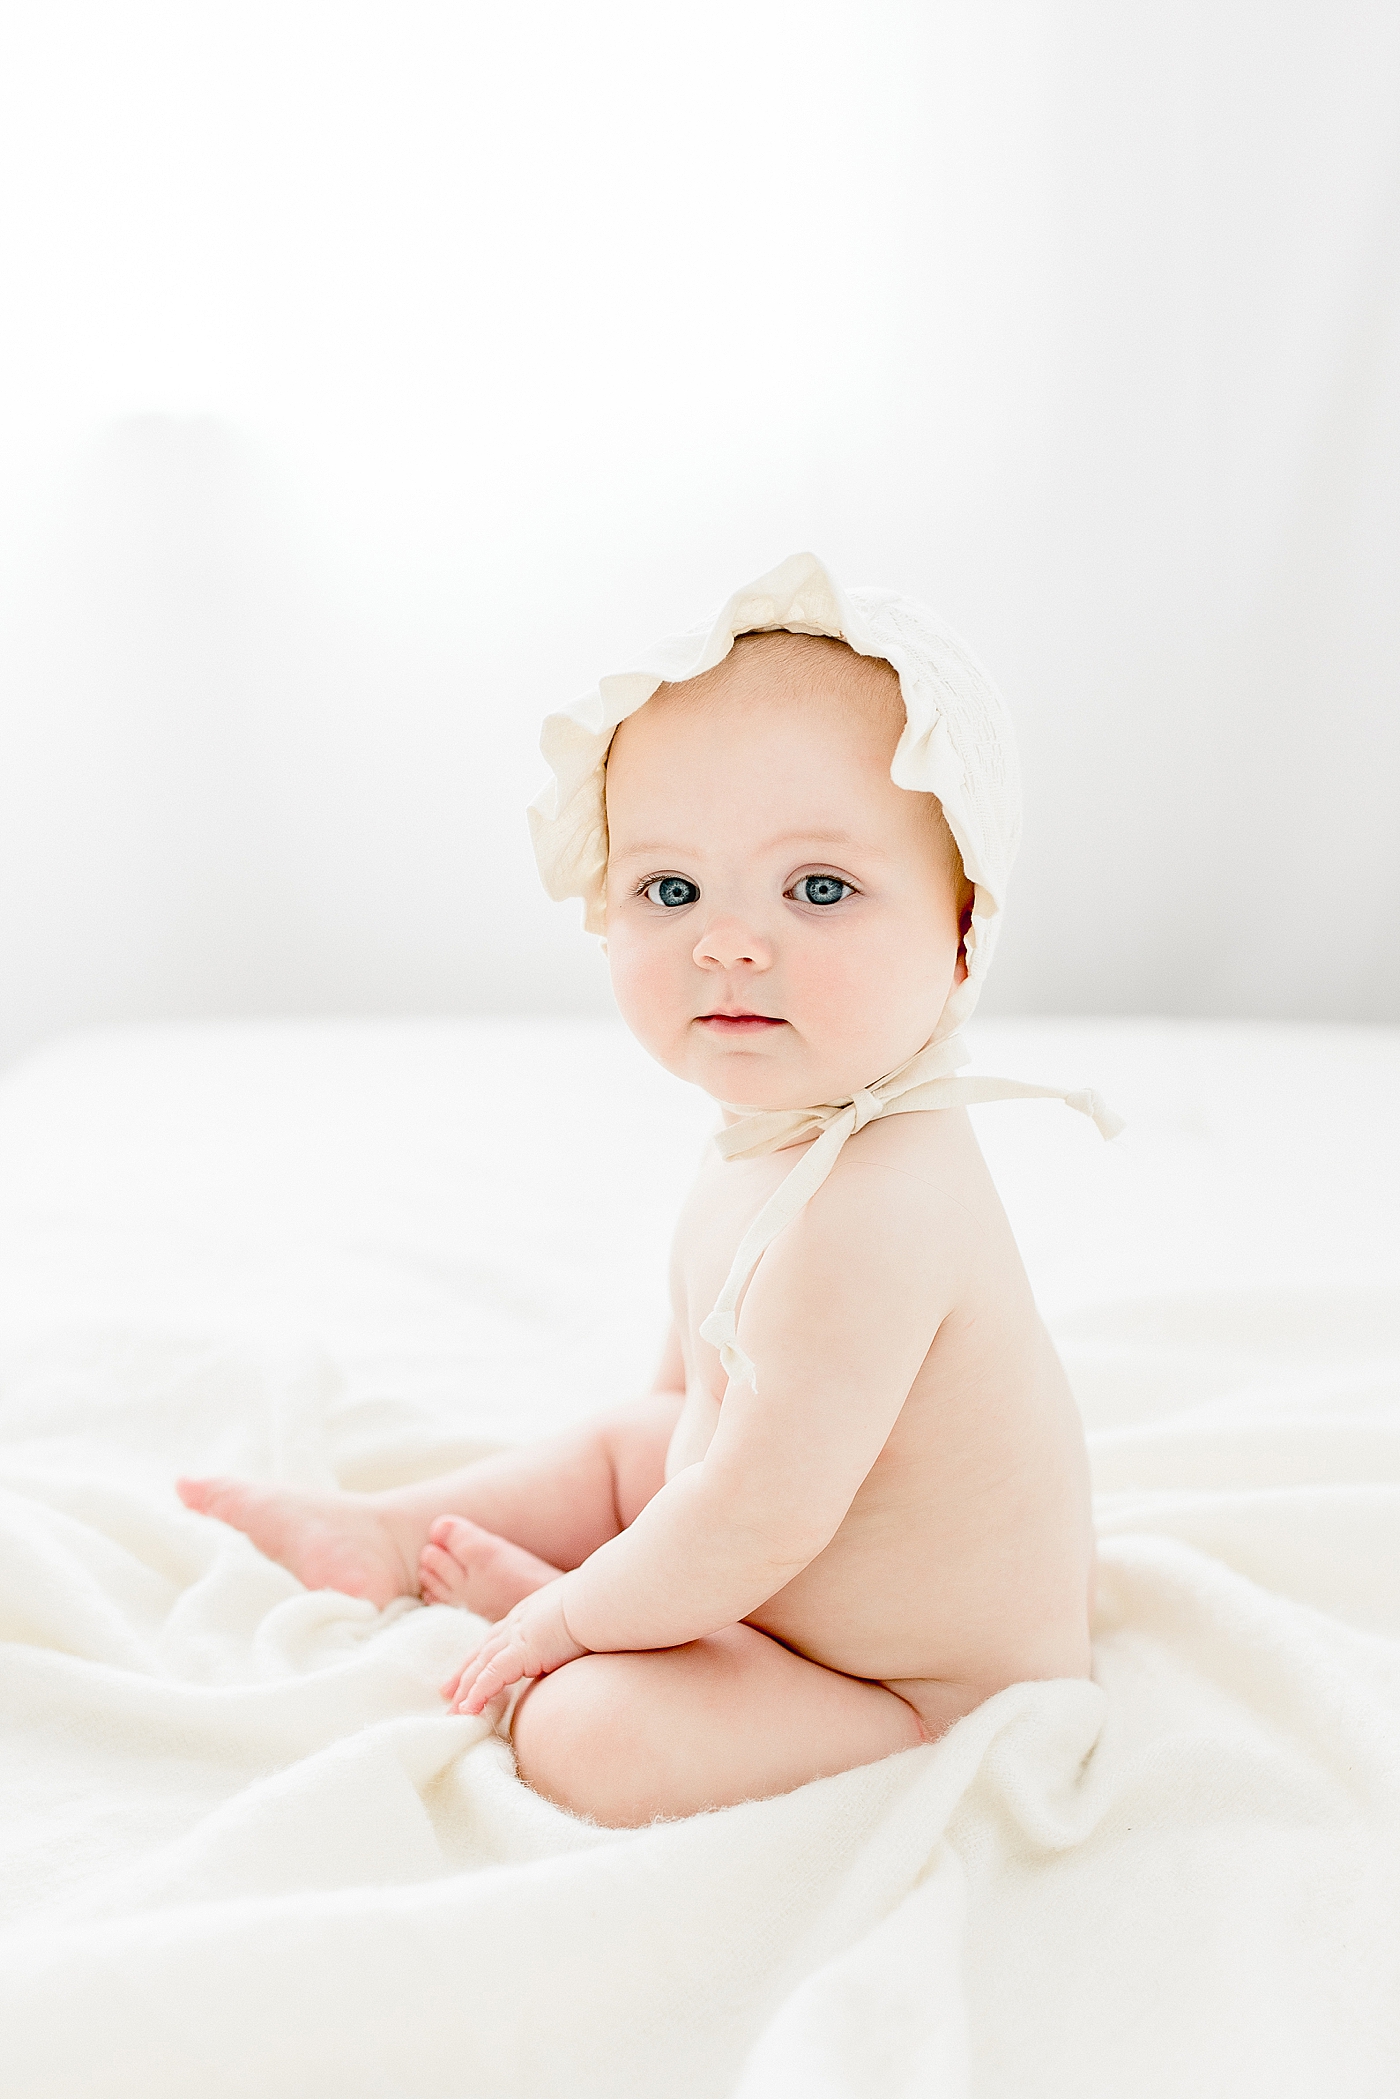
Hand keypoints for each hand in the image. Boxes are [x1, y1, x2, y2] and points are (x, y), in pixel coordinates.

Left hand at [440, 1579, 587, 1715]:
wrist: (602, 1596)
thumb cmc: (601, 1603)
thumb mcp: (583, 1615)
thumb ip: (575, 1629)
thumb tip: (585, 1640)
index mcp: (532, 1612)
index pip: (501, 1636)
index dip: (485, 1653)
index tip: (474, 1667)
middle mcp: (518, 1621)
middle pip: (483, 1651)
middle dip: (464, 1672)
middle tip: (447, 1692)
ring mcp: (517, 1635)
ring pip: (481, 1666)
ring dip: (466, 1690)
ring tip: (454, 1712)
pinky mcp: (520, 1651)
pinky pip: (491, 1677)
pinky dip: (478, 1694)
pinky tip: (468, 1710)